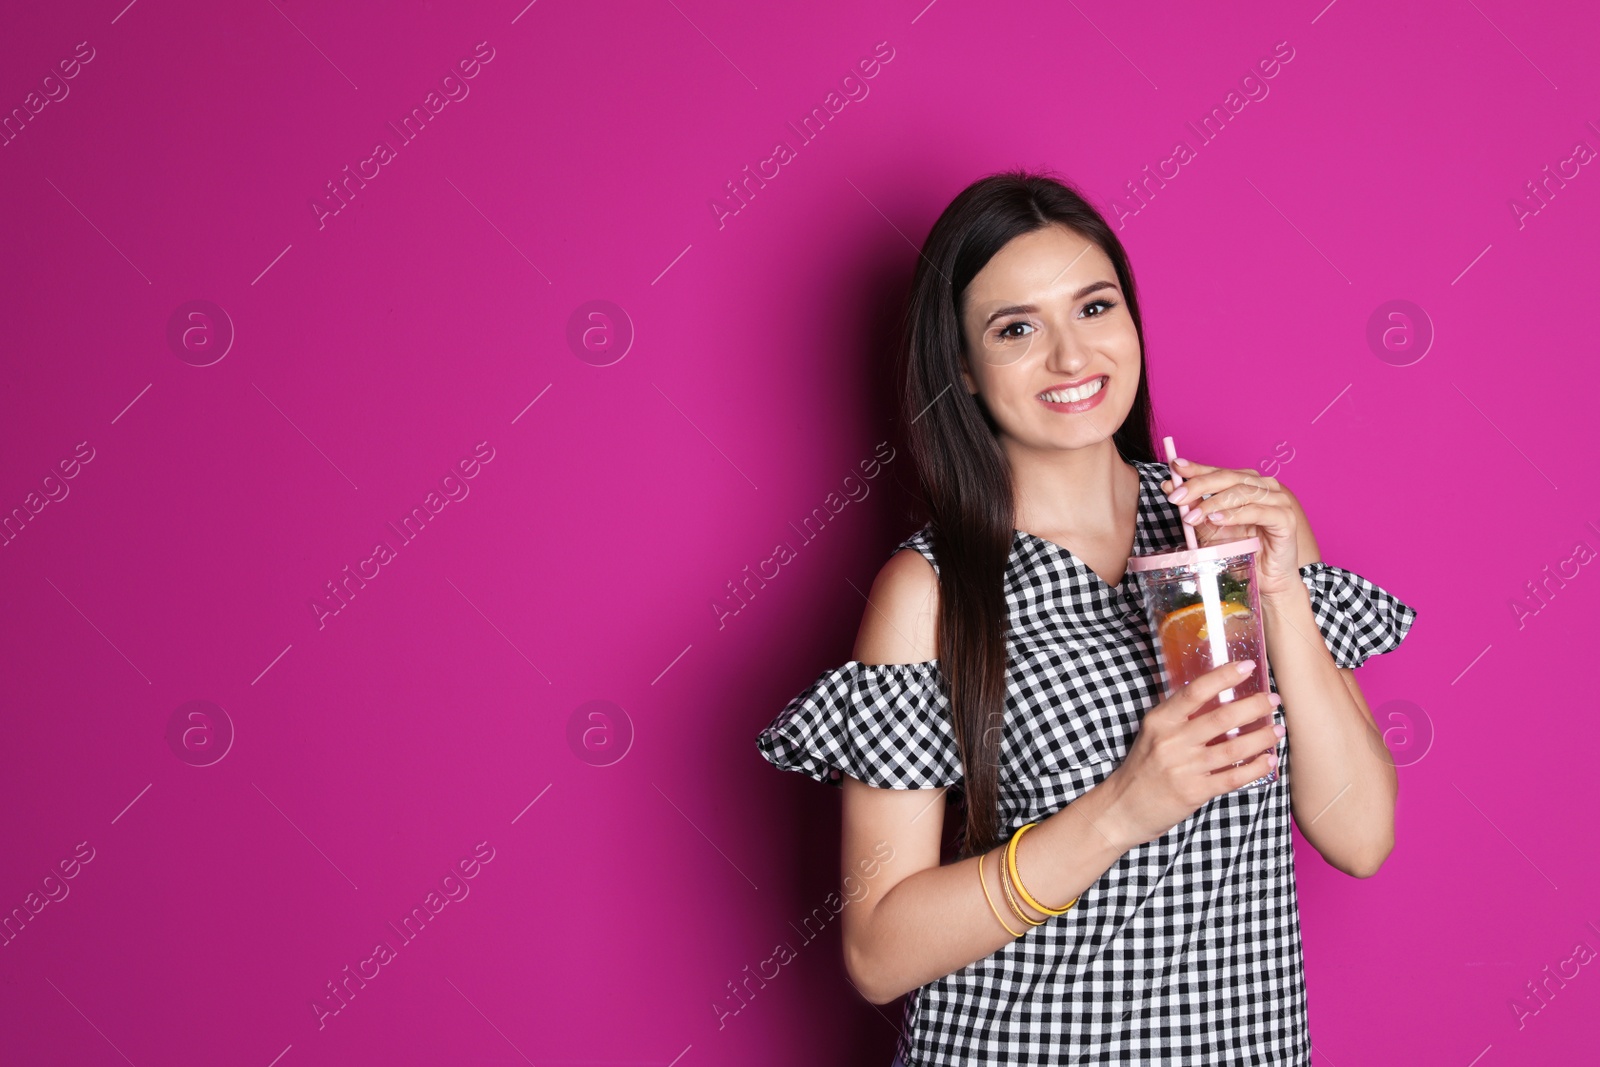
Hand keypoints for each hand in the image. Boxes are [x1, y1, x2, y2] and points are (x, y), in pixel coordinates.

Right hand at [1091, 659, 1281, 851]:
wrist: (1123, 808)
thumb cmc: (1142, 768)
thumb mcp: (1153, 735)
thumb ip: (1180, 719)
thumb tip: (1218, 699)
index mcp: (1160, 721)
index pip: (1195, 691)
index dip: (1223, 676)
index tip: (1248, 666)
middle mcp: (1172, 741)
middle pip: (1221, 718)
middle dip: (1254, 706)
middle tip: (1273, 700)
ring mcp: (1183, 767)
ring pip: (1233, 747)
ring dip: (1261, 737)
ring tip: (1277, 729)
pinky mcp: (1194, 792)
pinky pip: (1232, 777)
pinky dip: (1254, 768)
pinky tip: (1268, 760)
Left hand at [1159, 457, 1300, 600]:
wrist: (1266, 578)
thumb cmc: (1241, 550)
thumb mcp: (1210, 526)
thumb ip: (1194, 505)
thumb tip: (1169, 485)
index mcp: (1247, 482)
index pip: (1219, 470)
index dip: (1196, 469)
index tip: (1175, 467)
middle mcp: (1265, 486)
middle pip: (1229, 477)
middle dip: (1199, 485)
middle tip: (1176, 497)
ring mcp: (1278, 501)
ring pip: (1242, 492)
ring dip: (1213, 503)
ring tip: (1192, 516)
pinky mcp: (1285, 519)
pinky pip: (1257, 512)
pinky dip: (1234, 515)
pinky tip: (1216, 520)